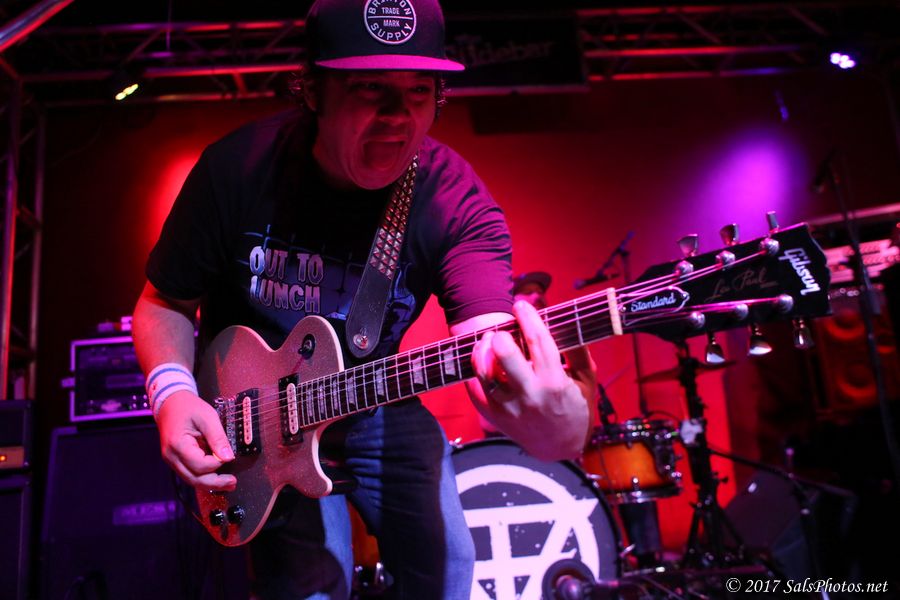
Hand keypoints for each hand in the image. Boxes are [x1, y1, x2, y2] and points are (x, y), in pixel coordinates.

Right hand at [156, 389, 236, 490]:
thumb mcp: (207, 417)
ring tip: (228, 483)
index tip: (228, 456)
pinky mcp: (175, 460)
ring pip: (191, 479)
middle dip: (215, 483)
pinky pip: (189, 473)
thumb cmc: (189, 407)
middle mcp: (171, 457)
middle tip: (233, 482)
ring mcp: (172, 460)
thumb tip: (228, 457)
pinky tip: (216, 476)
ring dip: (210, 483)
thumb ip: (218, 437)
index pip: (199, 464)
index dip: (216, 463)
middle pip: (194, 479)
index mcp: (178, 445)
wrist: (170, 403)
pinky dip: (203, 477)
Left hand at [469, 301, 589, 460]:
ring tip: (487, 341)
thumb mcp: (586, 379)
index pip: (539, 342)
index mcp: (555, 384)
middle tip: (501, 330)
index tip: (520, 305)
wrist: (560, 448)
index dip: (528, 318)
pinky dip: (474, 373)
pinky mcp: (495, 417)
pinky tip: (481, 361)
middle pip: (506, 357)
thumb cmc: (576, 408)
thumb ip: (578, 350)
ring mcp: (509, 408)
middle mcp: (530, 396)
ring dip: (482, 351)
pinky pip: (475, 391)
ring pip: (485, 373)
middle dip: (501, 335)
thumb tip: (567, 320)